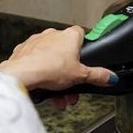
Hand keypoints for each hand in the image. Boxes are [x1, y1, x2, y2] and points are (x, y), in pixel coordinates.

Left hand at [0, 25, 114, 94]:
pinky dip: (40, 74)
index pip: (82, 34)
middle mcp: (52, 35)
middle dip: (69, 74)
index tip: (85, 61)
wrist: (22, 74)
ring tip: (57, 97)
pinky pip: (36, 63)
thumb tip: (110, 77)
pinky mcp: (23, 51)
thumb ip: (98, 75)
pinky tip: (42, 88)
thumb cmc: (49, 69)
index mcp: (69, 36)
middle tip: (71, 90)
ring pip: (50, 60)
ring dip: (55, 79)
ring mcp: (36, 42)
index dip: (84, 48)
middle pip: (66, 54)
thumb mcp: (81, 76)